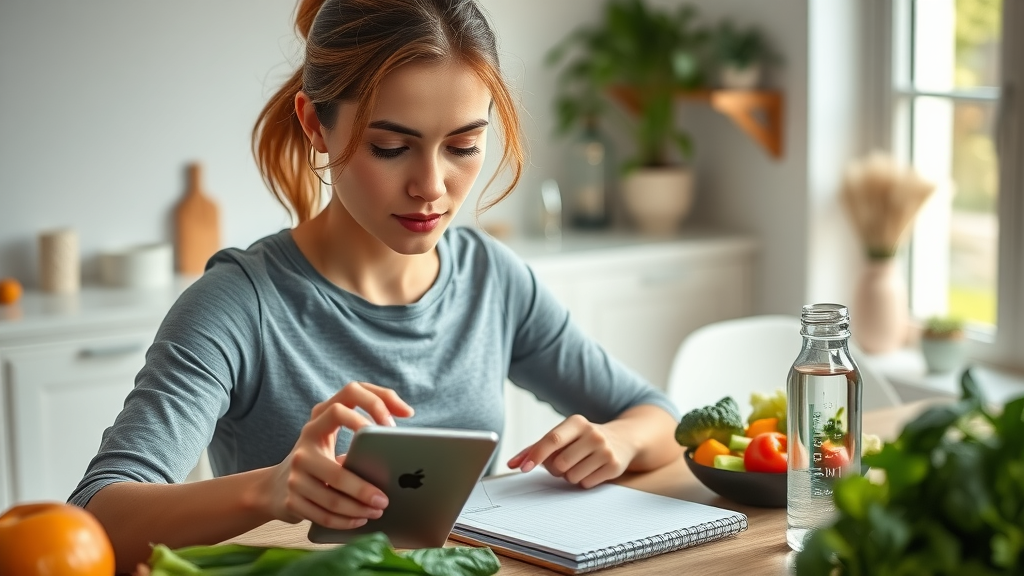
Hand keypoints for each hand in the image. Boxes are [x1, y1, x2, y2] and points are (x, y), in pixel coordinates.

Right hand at [261, 382, 413, 528]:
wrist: (275, 487)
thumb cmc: (318, 459)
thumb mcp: (331, 440)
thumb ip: (356, 438)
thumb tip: (399, 454)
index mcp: (320, 419)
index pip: (349, 394)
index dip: (375, 403)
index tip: (393, 424)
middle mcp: (305, 440)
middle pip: (338, 470)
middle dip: (365, 487)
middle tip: (386, 496)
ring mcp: (295, 472)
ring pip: (332, 496)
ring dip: (359, 508)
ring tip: (379, 509)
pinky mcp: (291, 499)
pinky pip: (323, 514)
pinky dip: (345, 521)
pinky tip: (361, 519)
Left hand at [507, 414, 636, 488]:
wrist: (623, 439)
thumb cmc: (583, 439)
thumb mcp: (564, 435)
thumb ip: (536, 448)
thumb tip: (512, 464)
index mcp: (577, 422)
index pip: (552, 440)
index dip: (536, 455)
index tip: (523, 468)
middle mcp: (592, 433)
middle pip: (559, 463)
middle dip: (555, 468)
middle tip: (564, 461)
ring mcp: (605, 450)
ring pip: (571, 476)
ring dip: (570, 475)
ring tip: (580, 464)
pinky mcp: (614, 466)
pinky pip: (585, 483)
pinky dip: (583, 480)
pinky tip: (591, 469)